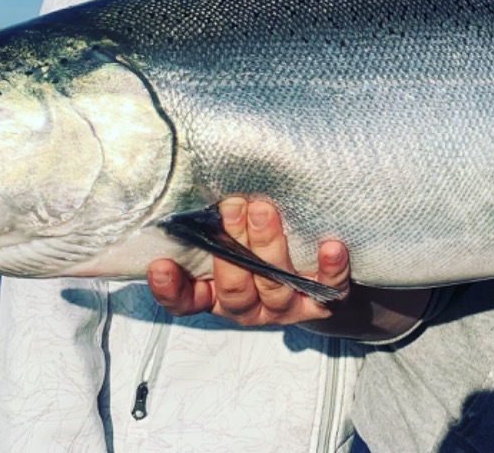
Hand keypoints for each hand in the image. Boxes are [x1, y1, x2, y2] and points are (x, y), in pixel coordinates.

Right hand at [147, 198, 350, 324]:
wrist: (317, 283)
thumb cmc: (260, 251)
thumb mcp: (229, 242)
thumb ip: (210, 226)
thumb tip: (191, 185)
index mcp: (217, 295)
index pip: (187, 300)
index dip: (173, 288)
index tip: (161, 266)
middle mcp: (250, 306)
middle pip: (235, 288)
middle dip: (231, 249)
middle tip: (232, 207)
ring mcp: (286, 307)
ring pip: (275, 286)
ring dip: (269, 247)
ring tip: (264, 211)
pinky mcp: (322, 302)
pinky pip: (327, 290)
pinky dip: (330, 269)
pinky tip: (331, 246)